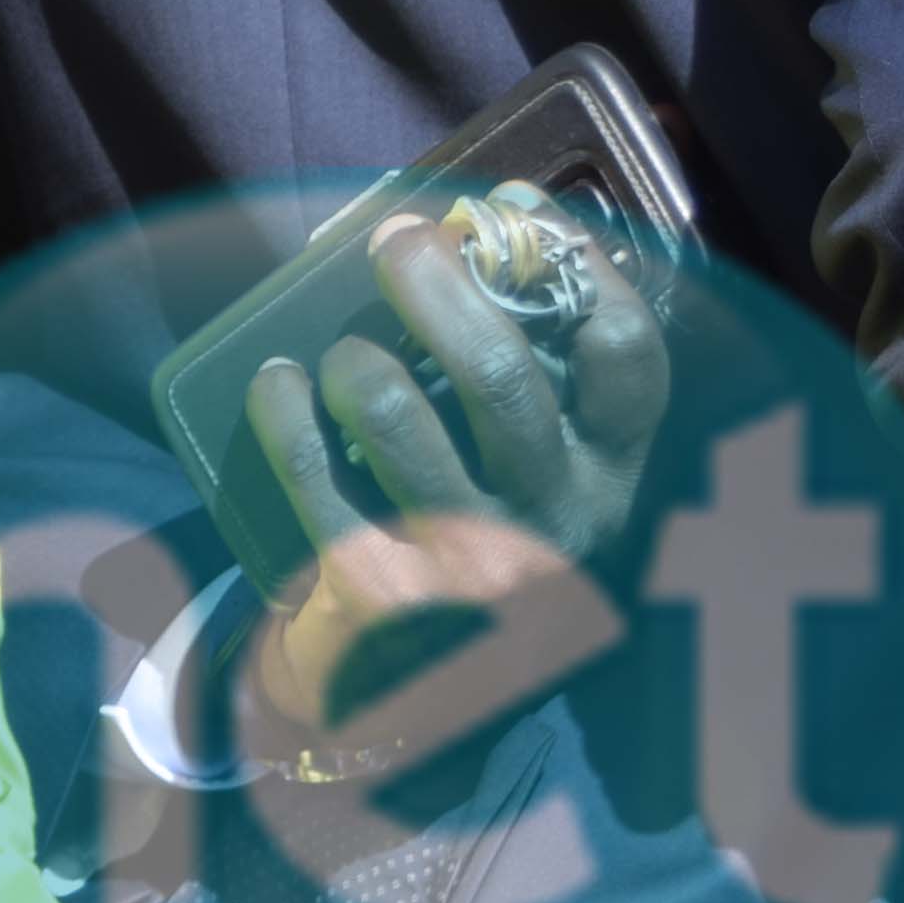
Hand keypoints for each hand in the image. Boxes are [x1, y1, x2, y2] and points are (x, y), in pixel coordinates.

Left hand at [273, 205, 671, 560]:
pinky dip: (285, 414)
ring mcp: (466, 564)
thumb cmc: (486, 532)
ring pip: (398, 420)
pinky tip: (277, 384)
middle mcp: (554, 520)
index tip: (507, 209)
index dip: (574, 261)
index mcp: (609, 470)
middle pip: (502, 376)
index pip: (626, 352)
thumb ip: (540, 359)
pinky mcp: (379, 596)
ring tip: (343, 354)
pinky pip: (316, 478)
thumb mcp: (543, 462)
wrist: (429, 692)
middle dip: (436, 286)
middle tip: (396, 245)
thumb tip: (491, 218)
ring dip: (357, 362)